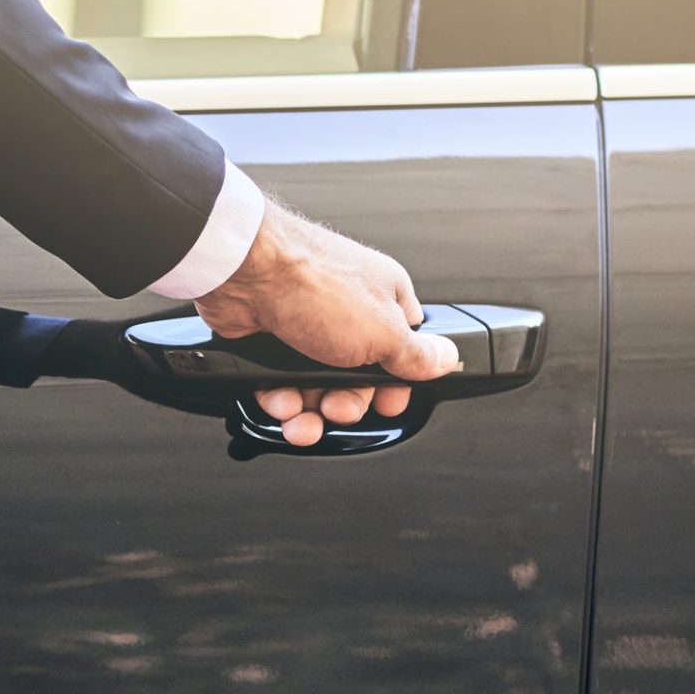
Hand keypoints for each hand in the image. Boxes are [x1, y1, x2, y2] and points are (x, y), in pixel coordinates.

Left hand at [194, 201, 457, 445]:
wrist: (245, 273)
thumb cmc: (316, 285)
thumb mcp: (384, 331)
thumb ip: (416, 353)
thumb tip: (449, 359)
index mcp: (384, 301)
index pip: (403, 351)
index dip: (395, 384)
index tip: (386, 403)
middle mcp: (347, 311)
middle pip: (357, 377)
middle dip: (347, 403)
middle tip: (338, 408)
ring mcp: (307, 324)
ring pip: (317, 385)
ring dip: (310, 410)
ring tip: (301, 420)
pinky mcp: (272, 338)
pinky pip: (282, 383)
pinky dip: (281, 400)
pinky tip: (280, 404)